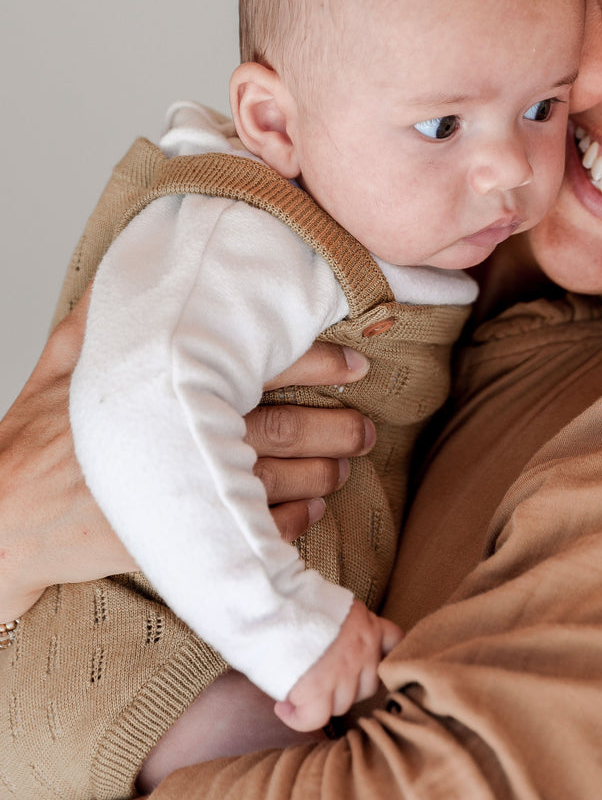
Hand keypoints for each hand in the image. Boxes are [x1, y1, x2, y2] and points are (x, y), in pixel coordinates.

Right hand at [0, 306, 375, 619]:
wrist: (0, 521)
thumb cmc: (33, 437)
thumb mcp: (60, 362)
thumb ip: (102, 313)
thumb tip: (141, 259)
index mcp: (162, 388)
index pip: (255, 367)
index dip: (312, 362)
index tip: (354, 361)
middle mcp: (177, 439)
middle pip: (276, 428)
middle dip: (333, 427)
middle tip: (367, 426)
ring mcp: (177, 494)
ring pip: (270, 482)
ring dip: (318, 474)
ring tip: (346, 466)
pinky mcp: (174, 540)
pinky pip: (247, 534)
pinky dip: (286, 524)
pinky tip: (310, 512)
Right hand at [274, 599, 402, 731]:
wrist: (270, 602)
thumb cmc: (293, 601)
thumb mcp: (333, 605)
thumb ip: (346, 627)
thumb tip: (340, 647)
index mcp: (367, 623)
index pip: (395, 643)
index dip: (382, 657)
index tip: (367, 665)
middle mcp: (362, 649)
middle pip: (368, 685)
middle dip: (347, 686)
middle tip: (320, 679)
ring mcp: (343, 671)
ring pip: (343, 704)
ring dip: (321, 702)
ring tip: (298, 689)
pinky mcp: (318, 689)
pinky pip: (315, 719)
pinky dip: (299, 718)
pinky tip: (284, 707)